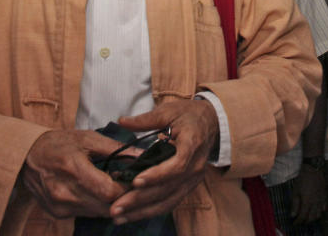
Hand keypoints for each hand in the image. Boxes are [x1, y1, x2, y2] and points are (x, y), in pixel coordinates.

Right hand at [21, 129, 132, 218]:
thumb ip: (118, 148)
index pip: (109, 191)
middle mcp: (65, 192)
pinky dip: (97, 206)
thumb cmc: (60, 143)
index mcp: (73, 169)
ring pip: (98, 213)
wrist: (26, 156)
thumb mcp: (88, 138)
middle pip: (106, 206)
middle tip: (134, 187)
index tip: (138, 181)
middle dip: (124, 198)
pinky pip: (86, 214)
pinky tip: (100, 193)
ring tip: (119, 188)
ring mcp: (59, 206)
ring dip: (112, 204)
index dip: (127, 189)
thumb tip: (144, 155)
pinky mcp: (57, 213)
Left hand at [108, 98, 219, 223]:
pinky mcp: (188, 186)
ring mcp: (193, 179)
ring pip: (168, 200)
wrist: (211, 122)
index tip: (135, 181)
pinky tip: (132, 215)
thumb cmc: (189, 115)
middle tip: (115, 207)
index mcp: (192, 144)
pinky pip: (170, 202)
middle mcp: (195, 166)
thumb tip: (122, 121)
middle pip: (168, 188)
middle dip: (140, 199)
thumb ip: (146, 119)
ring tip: (119, 217)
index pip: (177, 165)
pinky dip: (151, 210)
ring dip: (142, 211)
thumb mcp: (169, 110)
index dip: (157, 175)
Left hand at [291, 164, 326, 223]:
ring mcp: (321, 200)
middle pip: (312, 218)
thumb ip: (295, 204)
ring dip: (313, 218)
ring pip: (319, 214)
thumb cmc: (302, 179)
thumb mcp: (296, 191)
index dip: (298, 221)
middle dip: (306, 221)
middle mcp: (316, 203)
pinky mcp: (324, 196)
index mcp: (307, 202)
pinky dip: (320, 212)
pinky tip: (316, 210)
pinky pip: (324, 208)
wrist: (313, 169)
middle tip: (300, 221)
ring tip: (308, 217)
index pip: (303, 216)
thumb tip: (293, 215)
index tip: (294, 223)